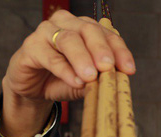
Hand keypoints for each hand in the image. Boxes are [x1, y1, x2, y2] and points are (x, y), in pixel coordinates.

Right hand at [0, 10, 134, 136]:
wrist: (35, 89)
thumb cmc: (65, 79)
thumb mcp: (88, 81)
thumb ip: (101, 77)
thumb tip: (117, 79)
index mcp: (85, 28)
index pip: (108, 34)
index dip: (120, 51)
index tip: (129, 69)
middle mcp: (66, 24)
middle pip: (88, 30)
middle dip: (101, 50)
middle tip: (108, 67)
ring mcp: (46, 32)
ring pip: (68, 40)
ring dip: (82, 59)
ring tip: (91, 77)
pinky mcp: (31, 46)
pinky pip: (50, 56)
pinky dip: (64, 70)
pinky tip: (75, 81)